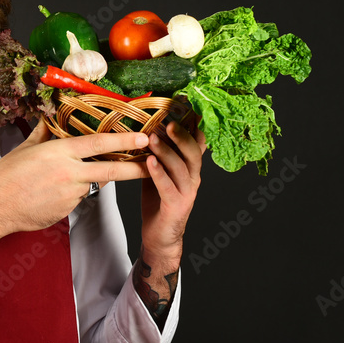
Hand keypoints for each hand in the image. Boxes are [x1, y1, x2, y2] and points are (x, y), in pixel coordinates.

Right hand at [0, 121, 152, 262]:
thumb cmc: (5, 177)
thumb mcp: (25, 148)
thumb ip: (43, 133)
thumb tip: (51, 119)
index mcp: (60, 154)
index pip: (99, 144)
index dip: (123, 141)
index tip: (142, 138)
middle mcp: (69, 173)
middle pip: (111, 171)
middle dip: (135, 168)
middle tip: (151, 162)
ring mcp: (70, 195)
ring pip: (91, 184)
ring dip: (88, 179)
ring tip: (61, 178)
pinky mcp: (67, 211)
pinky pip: (77, 198)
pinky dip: (71, 193)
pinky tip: (51, 193)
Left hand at [139, 121, 205, 260]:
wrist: (160, 236)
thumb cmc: (158, 201)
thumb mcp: (160, 171)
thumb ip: (158, 152)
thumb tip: (147, 127)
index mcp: (190, 167)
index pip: (197, 142)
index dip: (193, 125)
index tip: (185, 106)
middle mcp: (193, 177)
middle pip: (193, 152)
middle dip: (181, 135)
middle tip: (168, 122)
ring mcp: (187, 192)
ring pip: (181, 167)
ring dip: (166, 151)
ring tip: (152, 138)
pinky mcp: (177, 206)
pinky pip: (168, 187)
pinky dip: (159, 173)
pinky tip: (149, 162)